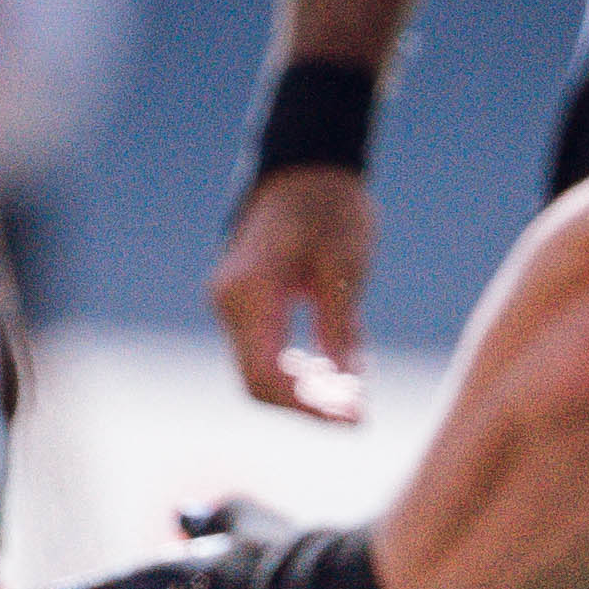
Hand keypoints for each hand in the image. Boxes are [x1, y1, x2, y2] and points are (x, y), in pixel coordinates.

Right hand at [212, 167, 378, 421]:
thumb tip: (347, 392)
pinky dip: (294, 372)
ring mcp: (231, 303)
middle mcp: (228, 302)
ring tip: (354, 396)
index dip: (308, 409)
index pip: (266, 376)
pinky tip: (331, 372)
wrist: (304, 168)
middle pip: (258, 382)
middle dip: (308, 406)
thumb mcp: (344, 268)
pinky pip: (261, 352)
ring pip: (258, 371)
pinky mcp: (243, 304)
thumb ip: (340, 330)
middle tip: (361, 415)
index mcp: (249, 293)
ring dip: (303, 392)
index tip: (355, 421)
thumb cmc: (329, 210)